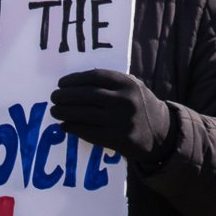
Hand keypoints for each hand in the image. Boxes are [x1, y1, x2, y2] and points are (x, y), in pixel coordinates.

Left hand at [49, 69, 171, 164]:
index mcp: (128, 83)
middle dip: (66, 96)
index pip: (95, 77)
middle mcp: (125, 100)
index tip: (61, 83)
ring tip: (55, 110)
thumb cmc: (140, 106)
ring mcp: (121, 120)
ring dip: (65, 112)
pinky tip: (64, 125)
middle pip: (87, 95)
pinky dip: (73, 128)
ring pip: (85, 114)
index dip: (75, 80)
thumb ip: (111, 83)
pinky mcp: (117, 139)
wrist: (161, 133)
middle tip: (54, 97)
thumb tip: (75, 84)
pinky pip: (88, 132)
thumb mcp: (133, 88)